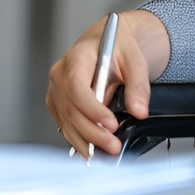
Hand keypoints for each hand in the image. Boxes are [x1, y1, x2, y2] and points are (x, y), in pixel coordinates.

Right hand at [46, 10, 171, 158]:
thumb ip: (138, 84)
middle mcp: (60, 75)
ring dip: (85, 141)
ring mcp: (56, 90)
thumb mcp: (133, 59)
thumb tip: (139, 110)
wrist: (105, 41)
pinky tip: (93, 149)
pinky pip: (65, 125)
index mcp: (76, 58)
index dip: (92, 109)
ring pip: (66, 122)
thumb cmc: (115, 45)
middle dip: (92, 132)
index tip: (111, 124)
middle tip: (113, 145)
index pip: (77, 87)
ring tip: (105, 152)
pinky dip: (79, 139)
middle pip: (71, 109)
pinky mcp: (58, 104)